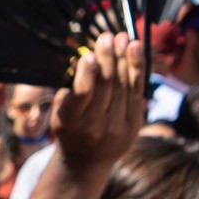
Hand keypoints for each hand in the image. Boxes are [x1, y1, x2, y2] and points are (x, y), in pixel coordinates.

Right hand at [52, 35, 145, 171]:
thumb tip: (85, 57)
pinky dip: (137, 68)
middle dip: (108, 58)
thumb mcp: (60, 113)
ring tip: (122, 38)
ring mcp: (118, 127)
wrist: (86, 162)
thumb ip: (70, 88)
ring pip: (123, 86)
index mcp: (72, 122)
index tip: (89, 54)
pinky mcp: (134, 125)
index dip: (87, 74)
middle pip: (106, 85)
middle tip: (107, 36)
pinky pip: (136, 91)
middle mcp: (96, 126)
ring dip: (124, 59)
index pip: (82, 94)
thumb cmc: (70, 129)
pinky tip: (136, 49)